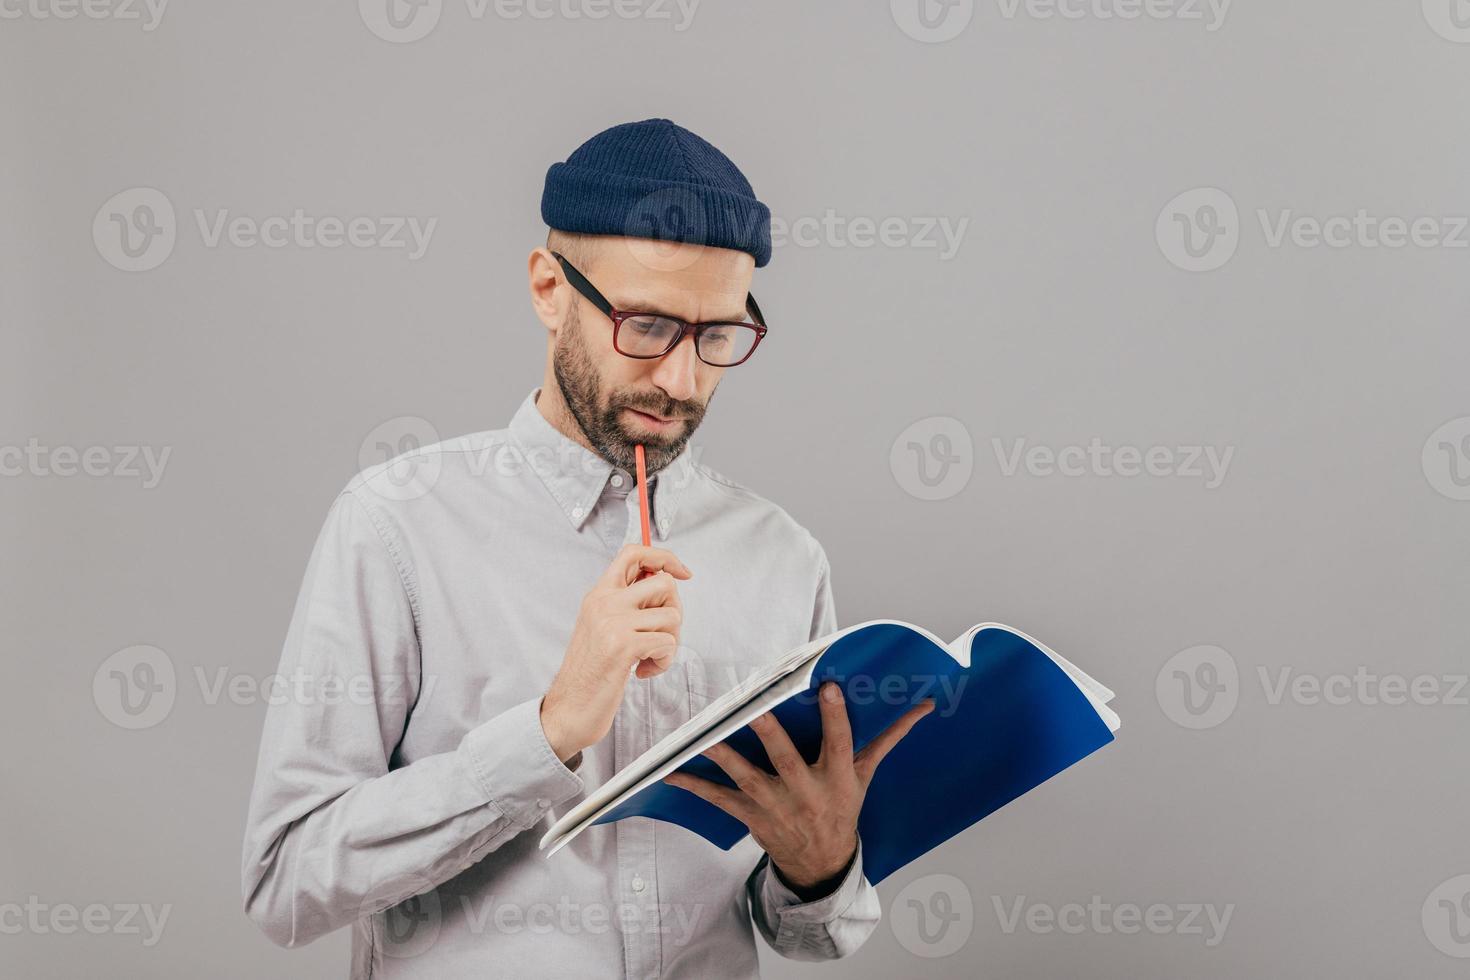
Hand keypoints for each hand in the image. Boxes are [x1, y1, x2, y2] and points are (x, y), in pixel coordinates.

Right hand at [540, 544, 691, 762]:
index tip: (682, 572)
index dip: (664, 557)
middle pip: (664, 582)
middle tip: (661, 634)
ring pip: (672, 614)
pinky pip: (668, 642)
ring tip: (648, 658)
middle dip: (674, 610)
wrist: (568, 709)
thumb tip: (666, 585)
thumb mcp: (601, 627)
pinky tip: (643, 671)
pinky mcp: (623, 645)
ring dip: (670, 642)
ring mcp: (613, 621)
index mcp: (598, 594)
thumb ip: (627, 605)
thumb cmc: (589, 673)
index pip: (633, 554)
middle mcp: (604, 602)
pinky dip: (663, 661)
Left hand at [662, 681, 934, 894]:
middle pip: (786, 758)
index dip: (836, 716)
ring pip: (747, 776)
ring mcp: (775, 805)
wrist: (821, 864)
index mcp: (836, 777)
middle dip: (770, 733)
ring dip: (724, 755)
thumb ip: (889, 737)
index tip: (828, 687)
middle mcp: (805, 791)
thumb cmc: (842, 808)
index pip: (839, 742)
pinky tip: (671, 769)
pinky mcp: (751, 815)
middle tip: (754, 706)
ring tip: (703, 733)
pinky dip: (694, 784)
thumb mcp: (866, 775)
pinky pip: (719, 798)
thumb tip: (922, 707)